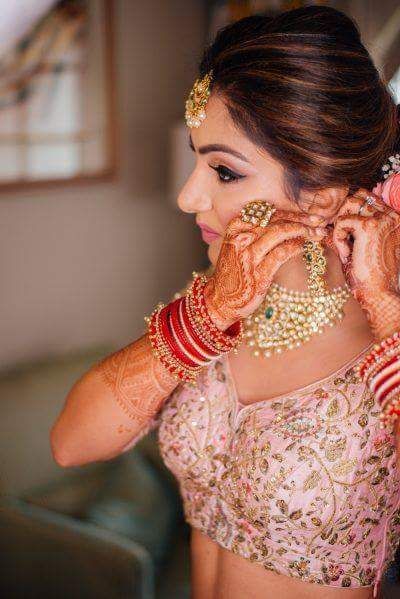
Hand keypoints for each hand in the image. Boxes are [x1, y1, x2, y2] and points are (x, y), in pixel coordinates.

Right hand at [204, 207, 326, 329]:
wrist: (220, 299)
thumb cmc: (234, 271)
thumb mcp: (237, 245)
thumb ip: (255, 232)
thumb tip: (286, 221)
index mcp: (236, 228)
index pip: (268, 212)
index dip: (290, 212)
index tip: (307, 215)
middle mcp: (241, 239)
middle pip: (277, 220)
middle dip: (301, 219)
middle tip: (318, 222)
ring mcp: (249, 256)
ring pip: (280, 233)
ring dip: (302, 231)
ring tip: (316, 234)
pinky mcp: (258, 273)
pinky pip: (282, 254)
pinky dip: (295, 247)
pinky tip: (302, 247)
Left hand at [330, 189, 399, 339]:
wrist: (379, 294)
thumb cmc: (368, 275)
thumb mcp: (362, 245)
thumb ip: (354, 228)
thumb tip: (331, 215)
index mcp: (393, 219)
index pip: (366, 198)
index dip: (347, 211)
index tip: (340, 232)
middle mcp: (391, 215)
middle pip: (357, 196)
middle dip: (342, 213)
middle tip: (337, 235)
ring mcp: (382, 219)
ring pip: (349, 203)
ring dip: (340, 224)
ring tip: (344, 246)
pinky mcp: (369, 227)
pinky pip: (342, 221)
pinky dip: (338, 237)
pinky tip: (346, 255)